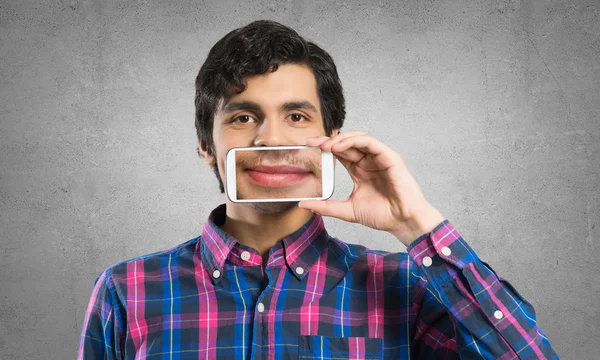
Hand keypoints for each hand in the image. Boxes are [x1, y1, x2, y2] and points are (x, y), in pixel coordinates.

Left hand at [298, 131, 445, 246]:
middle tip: (311, 142)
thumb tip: (303, 205)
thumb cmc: (382, 215)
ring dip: (340, 139)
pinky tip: (340, 146)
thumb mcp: (347, 210)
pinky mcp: (389, 156)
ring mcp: (379, 158)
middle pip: (346, 143)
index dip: (324, 147)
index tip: (307, 147)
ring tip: (325, 145)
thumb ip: (326, 207)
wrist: (402, 222)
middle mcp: (368, 161)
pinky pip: (370, 142)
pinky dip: (354, 140)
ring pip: (358, 138)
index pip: (339, 152)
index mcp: (359, 170)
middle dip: (328, 140)